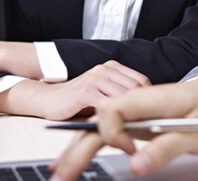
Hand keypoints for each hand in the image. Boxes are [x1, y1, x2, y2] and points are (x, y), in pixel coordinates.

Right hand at [0, 60, 150, 119]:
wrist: (48, 99)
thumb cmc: (76, 99)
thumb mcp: (102, 92)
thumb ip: (120, 95)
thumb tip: (145, 109)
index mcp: (113, 67)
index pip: (142, 81)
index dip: (148, 99)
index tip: (149, 114)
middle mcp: (106, 69)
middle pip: (136, 89)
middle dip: (141, 108)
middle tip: (143, 126)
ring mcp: (95, 78)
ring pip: (124, 97)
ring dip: (130, 115)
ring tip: (133, 130)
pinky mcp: (85, 92)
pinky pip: (108, 106)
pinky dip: (115, 119)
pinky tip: (116, 129)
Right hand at [49, 71, 197, 180]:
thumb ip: (167, 147)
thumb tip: (136, 165)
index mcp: (151, 97)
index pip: (114, 110)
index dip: (112, 133)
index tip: (129, 152)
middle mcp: (138, 101)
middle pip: (99, 121)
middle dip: (78, 148)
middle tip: (63, 175)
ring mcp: (135, 111)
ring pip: (98, 127)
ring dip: (77, 149)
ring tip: (61, 173)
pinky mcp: (137, 121)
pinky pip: (107, 131)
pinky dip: (88, 145)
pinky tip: (74, 160)